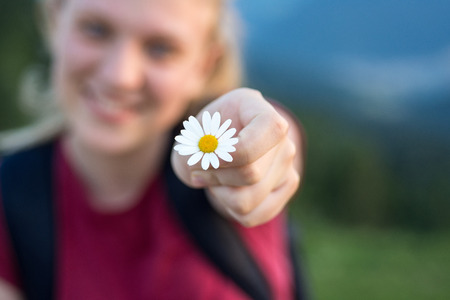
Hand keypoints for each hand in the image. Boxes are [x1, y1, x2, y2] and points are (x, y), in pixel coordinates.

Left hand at [171, 88, 301, 226]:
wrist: (215, 146)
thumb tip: (214, 164)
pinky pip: (256, 215)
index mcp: (258, 108)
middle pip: (251, 173)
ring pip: (250, 199)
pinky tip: (226, 192)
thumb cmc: (203, 138)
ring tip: (216, 179)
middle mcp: (282, 135)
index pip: (268, 129)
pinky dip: (231, 209)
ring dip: (221, 195)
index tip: (208, 154)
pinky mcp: (287, 186)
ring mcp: (288, 162)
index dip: (233, 152)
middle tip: (202, 170)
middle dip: (217, 177)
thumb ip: (196, 149)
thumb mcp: (191, 137)